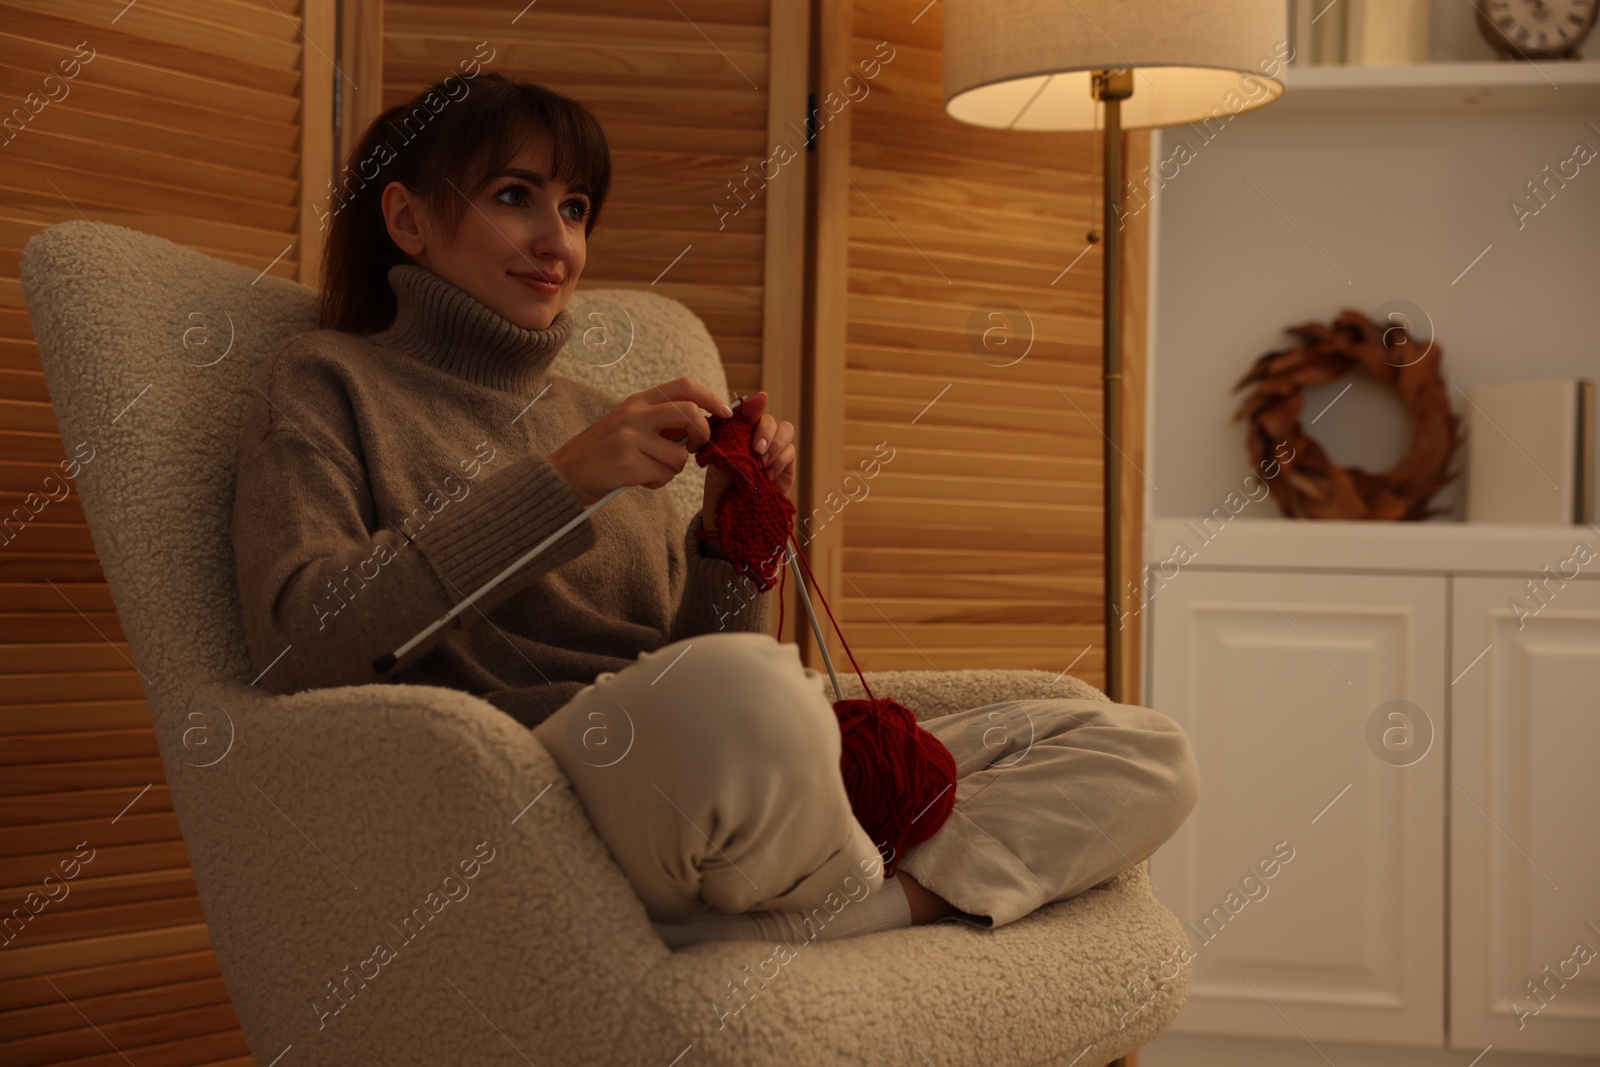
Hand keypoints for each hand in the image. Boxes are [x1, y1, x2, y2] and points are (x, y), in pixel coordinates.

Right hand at [548, 377, 730, 505]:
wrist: (565, 474)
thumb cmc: (604, 454)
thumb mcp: (629, 426)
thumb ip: (661, 423)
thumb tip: (702, 426)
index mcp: (638, 401)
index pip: (684, 386)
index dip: (711, 397)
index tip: (725, 413)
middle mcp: (635, 414)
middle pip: (690, 414)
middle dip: (702, 435)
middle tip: (696, 450)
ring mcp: (630, 437)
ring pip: (680, 455)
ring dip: (673, 470)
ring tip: (652, 471)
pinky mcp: (627, 463)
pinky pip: (664, 476)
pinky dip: (658, 483)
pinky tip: (640, 480)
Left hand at [701, 390, 795, 535]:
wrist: (729, 516)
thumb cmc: (720, 485)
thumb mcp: (720, 457)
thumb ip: (732, 431)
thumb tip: (742, 408)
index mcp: (740, 431)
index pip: (750, 411)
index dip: (755, 405)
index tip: (758, 402)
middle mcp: (758, 437)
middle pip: (771, 419)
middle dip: (766, 432)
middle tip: (756, 450)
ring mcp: (774, 450)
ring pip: (786, 431)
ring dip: (774, 446)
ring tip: (761, 464)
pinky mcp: (787, 465)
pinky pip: (790, 453)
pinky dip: (779, 462)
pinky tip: (768, 475)